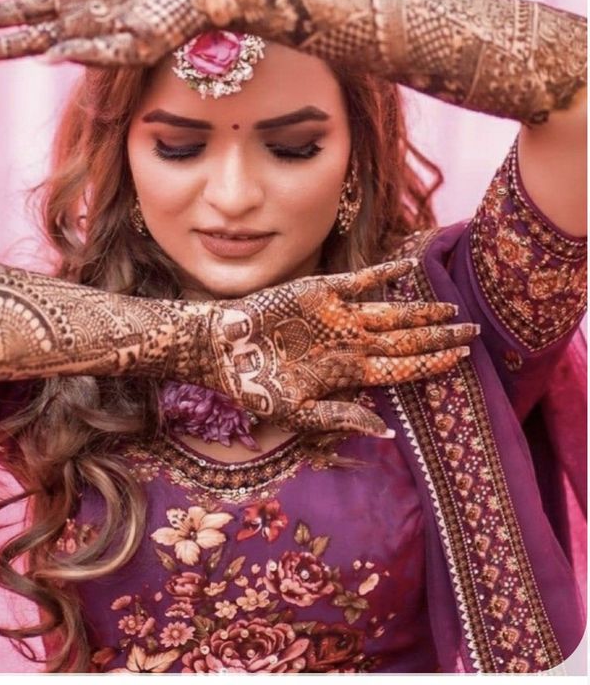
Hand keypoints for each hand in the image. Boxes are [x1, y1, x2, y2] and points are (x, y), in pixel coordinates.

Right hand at [175, 258, 477, 437]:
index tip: (461, 359)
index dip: (431, 363)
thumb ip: (341, 416)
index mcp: (349, 371)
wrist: (223, 349)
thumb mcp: (298, 413)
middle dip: (441, 338)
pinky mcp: (322, 290)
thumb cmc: (256, 386)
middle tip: (475, 333)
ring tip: (453, 310)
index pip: (402, 366)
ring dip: (422, 311)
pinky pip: (361, 280)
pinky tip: (409, 267)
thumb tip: (385, 432)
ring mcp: (339, 315)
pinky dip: (384, 274)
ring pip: (392, 312)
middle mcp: (351, 342)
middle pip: (406, 339)